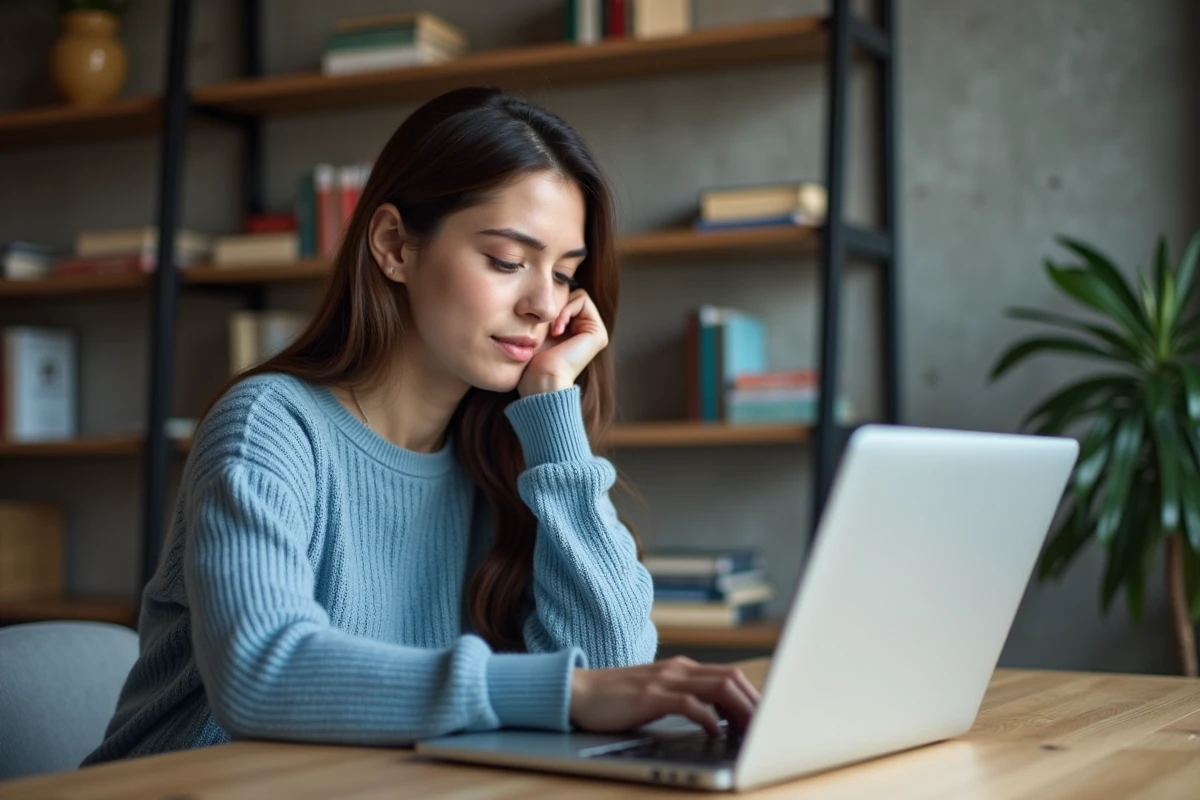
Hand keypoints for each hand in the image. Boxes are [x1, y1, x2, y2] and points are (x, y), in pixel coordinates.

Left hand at [518, 288, 608, 396]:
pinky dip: (565, 310)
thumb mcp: (537, 332)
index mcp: (576, 333)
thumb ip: (546, 314)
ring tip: (553, 331)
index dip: (551, 306)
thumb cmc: (532, 362)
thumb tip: (546, 290)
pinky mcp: (598, 333)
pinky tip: (557, 331)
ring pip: (577, 295)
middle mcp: (589, 332)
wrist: (542, 380)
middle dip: (556, 307)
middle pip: (572, 296)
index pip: (565, 300)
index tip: (540, 327)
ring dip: (560, 310)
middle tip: (548, 329)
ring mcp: (596, 332)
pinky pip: (582, 299)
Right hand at [569, 656, 758, 735]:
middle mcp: (678, 669)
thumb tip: (721, 718)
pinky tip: (714, 733)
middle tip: (769, 729)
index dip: (755, 696)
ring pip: (718, 688)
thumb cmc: (617, 699)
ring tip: (751, 732)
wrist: (577, 692)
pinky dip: (707, 718)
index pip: (731, 675)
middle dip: (756, 704)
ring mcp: (664, 681)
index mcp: (683, 668)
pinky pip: (688, 704)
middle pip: (732, 679)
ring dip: (741, 711)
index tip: (768, 719)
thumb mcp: (658, 694)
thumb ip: (686, 698)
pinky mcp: (649, 697)